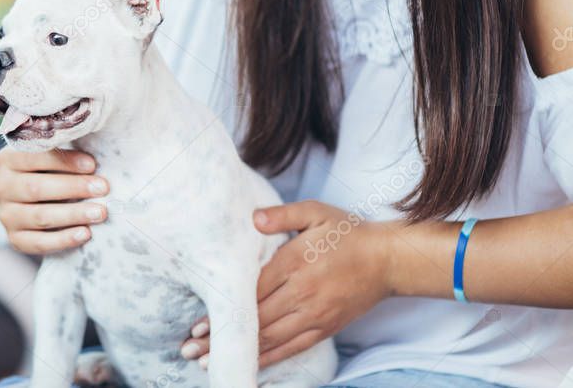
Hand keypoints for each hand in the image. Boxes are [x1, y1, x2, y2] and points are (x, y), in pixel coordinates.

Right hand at [0, 147, 109, 254]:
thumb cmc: (55, 170)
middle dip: (73, 188)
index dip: (64, 161)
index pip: (34, 157)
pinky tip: (85, 233)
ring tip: (100, 212)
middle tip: (102, 188)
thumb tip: (95, 159)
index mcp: (8, 158)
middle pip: (36, 188)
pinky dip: (64, 239)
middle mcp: (1, 186)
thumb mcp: (56, 154)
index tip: (92, 165)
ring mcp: (6, 214)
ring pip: (39, 216)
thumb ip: (68, 150)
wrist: (40, 201)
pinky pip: (39, 242)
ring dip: (73, 214)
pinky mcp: (14, 238)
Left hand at [180, 200, 394, 369]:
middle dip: (220, 337)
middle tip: (189, 348)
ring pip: (270, 338)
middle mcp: (302, 293)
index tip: (196, 323)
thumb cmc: (348, 232)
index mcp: (294, 263)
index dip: (222, 309)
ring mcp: (314, 314)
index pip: (250, 291)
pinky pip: (292, 347)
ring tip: (206, 362)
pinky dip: (268, 358)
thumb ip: (282, 215)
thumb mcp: (315, 212)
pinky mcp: (325, 327)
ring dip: (237, 352)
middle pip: (254, 319)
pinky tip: (248, 365)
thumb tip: (252, 218)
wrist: (389, 260)